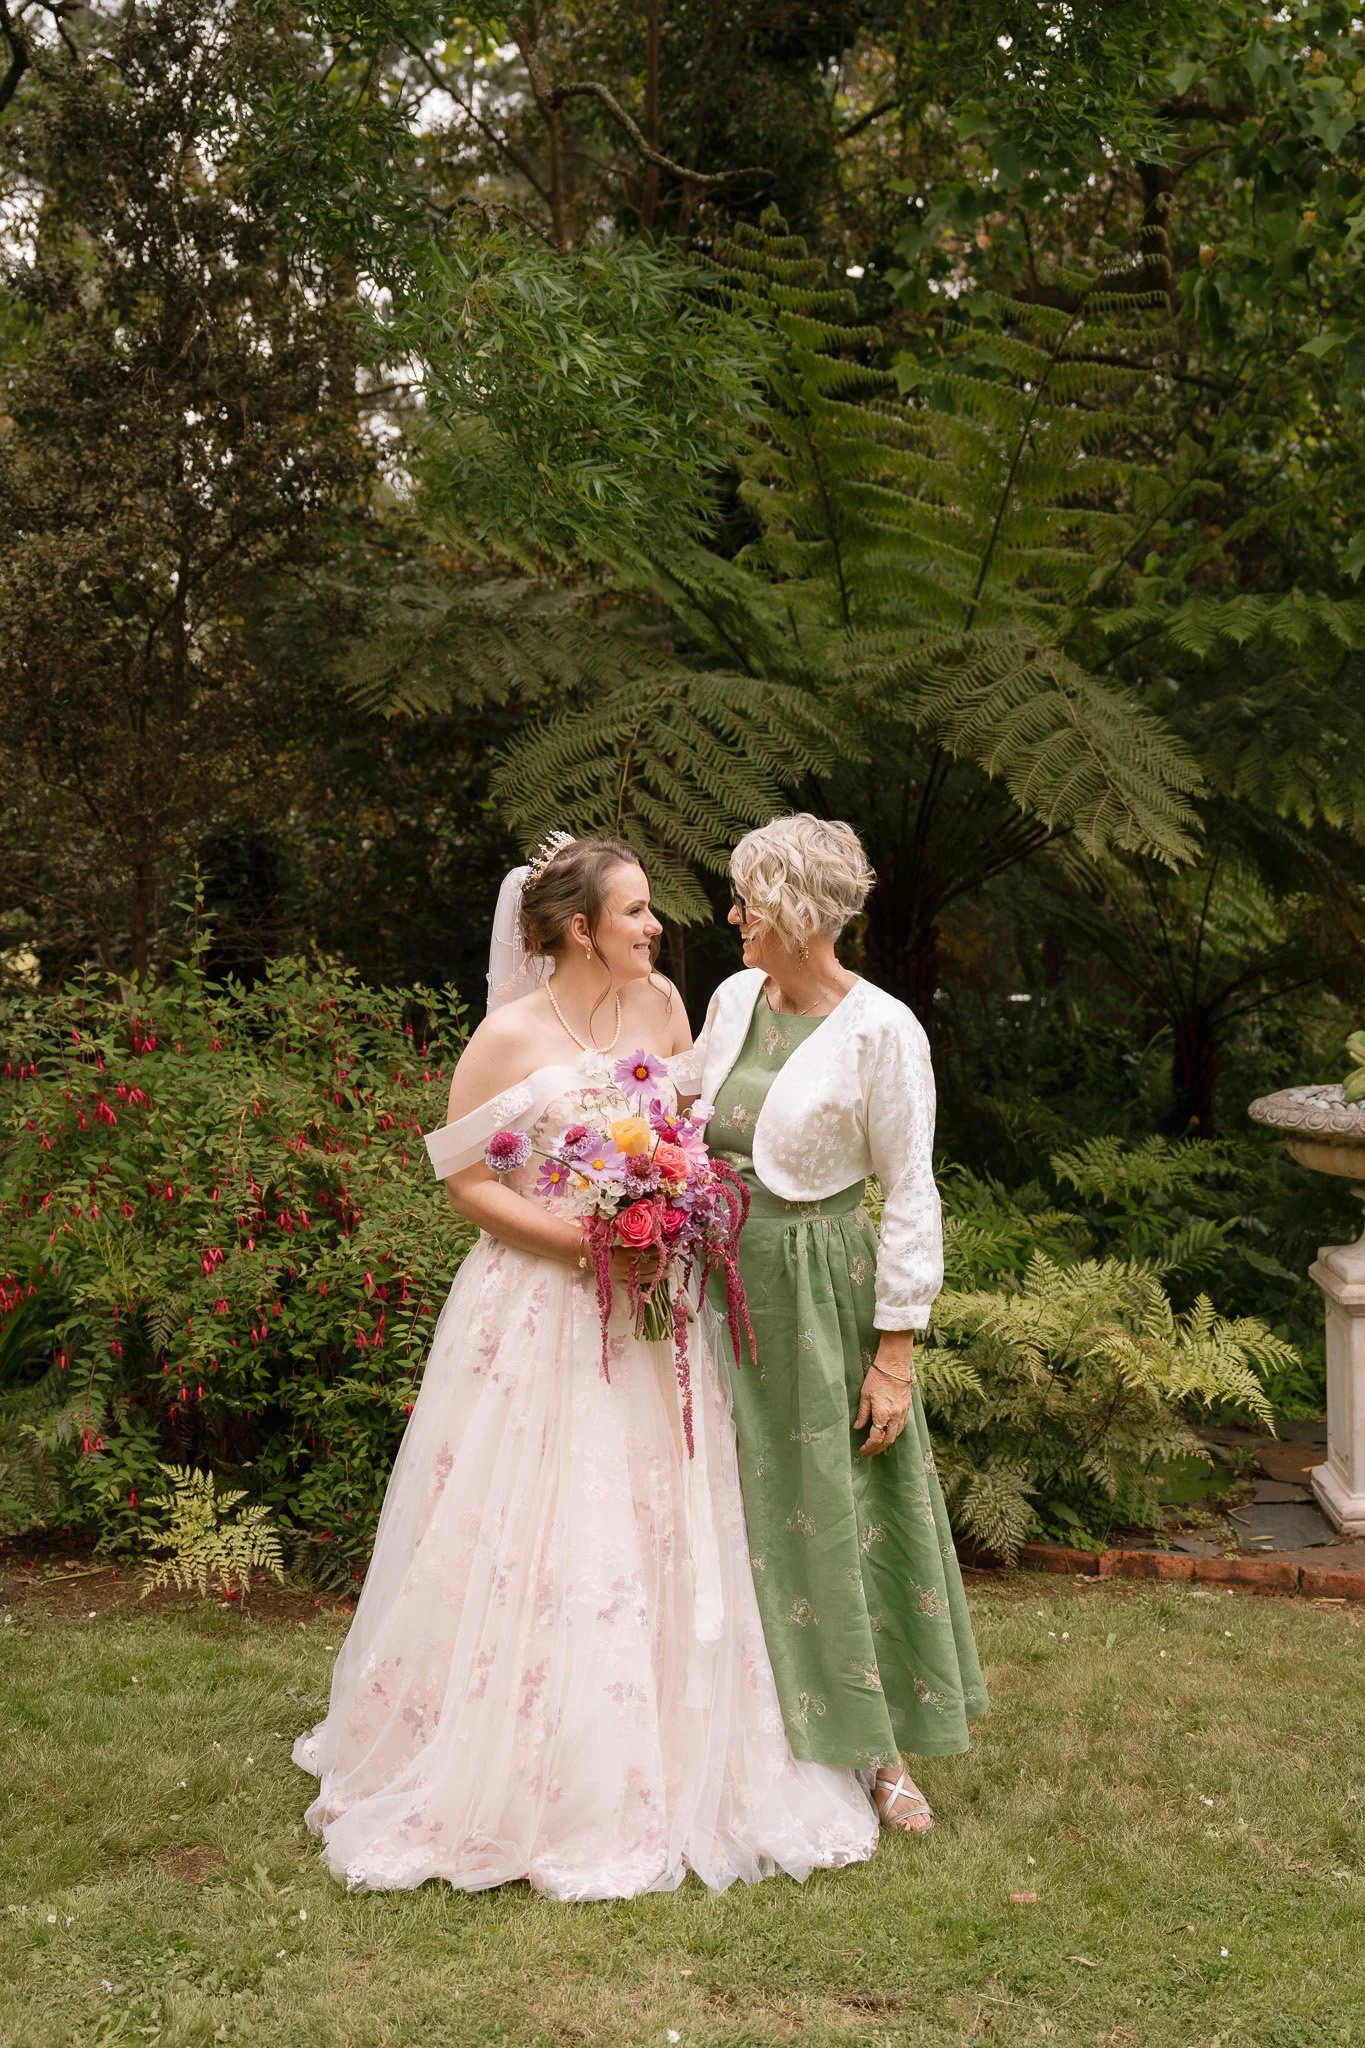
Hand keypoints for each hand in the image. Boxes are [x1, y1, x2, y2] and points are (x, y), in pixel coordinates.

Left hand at [855, 1332, 914, 1456]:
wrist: (894, 1365)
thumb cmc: (877, 1377)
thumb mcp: (865, 1395)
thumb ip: (862, 1414)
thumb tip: (858, 1427)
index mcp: (882, 1414)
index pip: (876, 1438)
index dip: (869, 1447)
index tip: (862, 1451)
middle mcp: (894, 1416)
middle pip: (888, 1440)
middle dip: (878, 1449)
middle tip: (869, 1453)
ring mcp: (902, 1413)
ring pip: (896, 1435)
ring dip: (886, 1443)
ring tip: (877, 1447)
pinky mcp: (906, 1408)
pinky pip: (901, 1426)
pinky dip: (894, 1434)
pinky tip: (888, 1434)